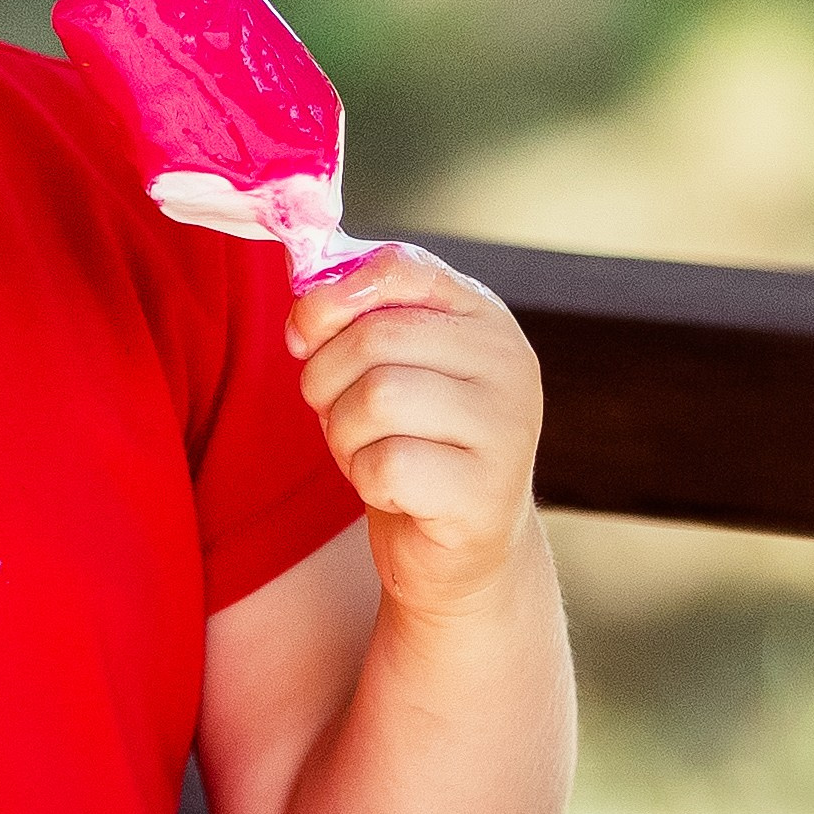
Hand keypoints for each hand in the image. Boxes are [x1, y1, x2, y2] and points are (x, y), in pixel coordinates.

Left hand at [285, 242, 543, 626]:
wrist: (458, 545)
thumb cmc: (412, 442)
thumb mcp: (387, 366)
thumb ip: (354, 317)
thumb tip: (305, 289)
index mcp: (485, 318)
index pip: (401, 268)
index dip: (332, 295)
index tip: (304, 332)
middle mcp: (509, 364)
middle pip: (375, 339)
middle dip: (325, 378)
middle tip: (332, 409)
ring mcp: (507, 429)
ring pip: (377, 399)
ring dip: (342, 432)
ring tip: (364, 449)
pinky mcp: (485, 493)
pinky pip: (386, 464)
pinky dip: (364, 478)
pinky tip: (389, 488)